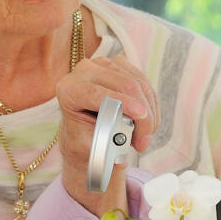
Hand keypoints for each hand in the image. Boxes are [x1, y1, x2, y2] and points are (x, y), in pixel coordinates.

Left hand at [56, 54, 159, 213]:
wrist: (85, 131)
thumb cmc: (84, 140)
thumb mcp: (89, 147)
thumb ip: (103, 146)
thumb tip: (120, 155)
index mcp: (68, 89)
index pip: (97, 93)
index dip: (123, 102)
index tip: (142, 114)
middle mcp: (84, 71)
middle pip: (125, 85)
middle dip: (142, 116)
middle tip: (143, 143)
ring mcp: (104, 64)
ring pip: (140, 85)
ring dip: (149, 114)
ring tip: (143, 137)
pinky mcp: (121, 65)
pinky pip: (146, 84)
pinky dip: (152, 106)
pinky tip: (146, 123)